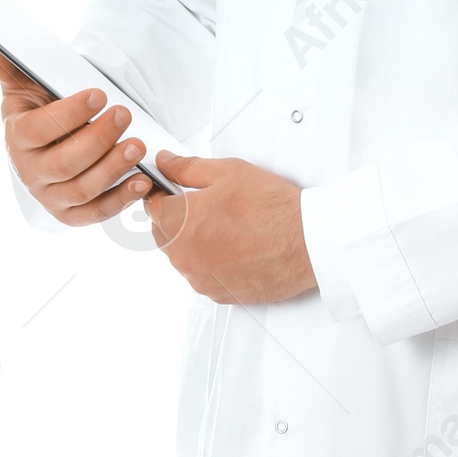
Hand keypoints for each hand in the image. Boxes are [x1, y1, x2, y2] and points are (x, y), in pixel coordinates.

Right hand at [0, 40, 154, 227]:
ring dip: (113, 168)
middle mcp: (31, 172)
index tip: (98, 94)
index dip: (69, 114)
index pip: (39, 130)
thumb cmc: (41, 110)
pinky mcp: (72, 214)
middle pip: (64, 164)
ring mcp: (51, 196)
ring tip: (137, 146)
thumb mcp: (23, 85)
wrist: (52, 141)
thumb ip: (6, 65)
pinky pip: (96, 212)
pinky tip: (142, 180)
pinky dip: (121, 199)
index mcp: (18, 138)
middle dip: (97, 139)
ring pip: (83, 190)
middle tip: (124, 115)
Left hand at [149, 152, 318, 304]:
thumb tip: (165, 163)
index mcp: (178, 222)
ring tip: (228, 227)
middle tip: (208, 206)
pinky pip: (204, 276)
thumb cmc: (272, 208)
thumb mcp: (226, 172)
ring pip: (184, 257)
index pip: (151, 205)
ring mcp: (200, 278)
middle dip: (178, 219)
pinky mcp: (219, 293)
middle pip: (164, 234)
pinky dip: (213, 263)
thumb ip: (186, 167)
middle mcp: (183, 256)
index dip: (162, 193)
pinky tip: (236, 248)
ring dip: (195, 242)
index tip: (174, 190)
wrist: (306, 242)